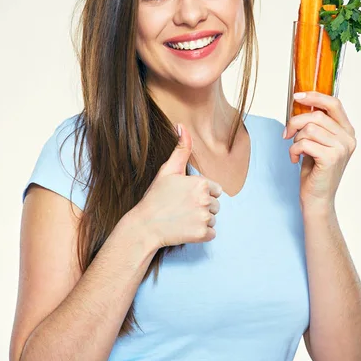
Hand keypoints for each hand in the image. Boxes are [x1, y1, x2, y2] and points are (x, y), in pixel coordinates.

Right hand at [131, 124, 222, 248]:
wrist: (144, 226)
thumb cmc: (155, 197)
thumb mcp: (168, 170)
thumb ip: (181, 149)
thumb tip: (182, 125)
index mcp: (201, 183)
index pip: (215, 189)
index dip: (201, 193)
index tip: (185, 197)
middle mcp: (206, 200)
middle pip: (216, 205)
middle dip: (203, 207)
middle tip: (182, 208)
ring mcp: (204, 218)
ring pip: (214, 219)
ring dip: (202, 220)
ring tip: (183, 218)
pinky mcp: (202, 234)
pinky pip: (212, 234)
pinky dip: (202, 234)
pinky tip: (186, 229)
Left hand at [283, 91, 356, 209]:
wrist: (317, 198)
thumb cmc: (315, 171)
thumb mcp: (317, 142)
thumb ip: (316, 124)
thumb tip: (301, 102)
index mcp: (347, 131)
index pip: (334, 104)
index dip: (315, 97)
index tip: (297, 97)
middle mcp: (348, 138)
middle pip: (317, 116)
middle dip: (295, 123)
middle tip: (287, 134)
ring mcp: (342, 148)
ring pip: (309, 129)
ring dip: (295, 140)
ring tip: (296, 151)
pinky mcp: (331, 158)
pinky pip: (305, 143)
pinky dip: (294, 150)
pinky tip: (295, 159)